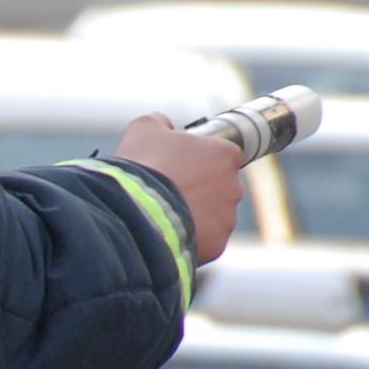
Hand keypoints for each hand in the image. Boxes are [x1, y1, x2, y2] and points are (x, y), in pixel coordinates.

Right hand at [112, 112, 242, 266]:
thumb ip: (159, 122)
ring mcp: (227, 219)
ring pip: (212, 217)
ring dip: (193, 216)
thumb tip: (163, 125)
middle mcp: (234, 186)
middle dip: (197, 190)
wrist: (134, 211)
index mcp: (225, 154)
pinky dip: (188, 239)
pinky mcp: (216, 245)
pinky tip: (165, 234)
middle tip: (167, 193)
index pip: (220, 155)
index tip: (177, 167)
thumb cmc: (143, 166)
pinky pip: (204, 241)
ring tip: (162, 216)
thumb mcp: (144, 129)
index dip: (197, 161)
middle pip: (218, 187)